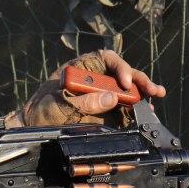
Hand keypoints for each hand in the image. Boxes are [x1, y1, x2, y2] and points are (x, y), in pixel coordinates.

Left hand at [9, 50, 165, 126]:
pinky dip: (136, 111)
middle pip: (122, 75)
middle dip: (139, 81)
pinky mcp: (105, 112)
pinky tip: (147, 113)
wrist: (34, 128)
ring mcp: (101, 96)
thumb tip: (112, 98)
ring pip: (126, 91)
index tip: (125, 81)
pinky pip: (123, 109)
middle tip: (154, 90)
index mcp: (82, 69)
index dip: (120, 67)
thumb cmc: (42, 109)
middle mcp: (95, 79)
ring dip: (142, 95)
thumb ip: (85, 101)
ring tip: (154, 102)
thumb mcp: (59, 104)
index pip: (106, 59)